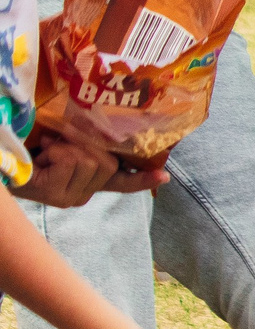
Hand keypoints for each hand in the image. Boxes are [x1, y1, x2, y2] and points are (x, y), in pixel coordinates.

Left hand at [20, 135, 164, 207]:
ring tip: (46, 151)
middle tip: (57, 144)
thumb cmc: (29, 145)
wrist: (3, 160)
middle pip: (108, 162)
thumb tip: (116, 131)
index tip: (165, 176)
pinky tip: (41, 158)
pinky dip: (55, 151)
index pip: (120, 182)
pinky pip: (72, 161)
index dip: (142, 178)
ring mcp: (69, 197)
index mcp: (86, 183)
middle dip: (85, 144)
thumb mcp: (65, 141)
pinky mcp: (56, 194)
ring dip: (67, 146)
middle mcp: (81, 194)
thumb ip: (90, 141)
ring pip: (91, 160)